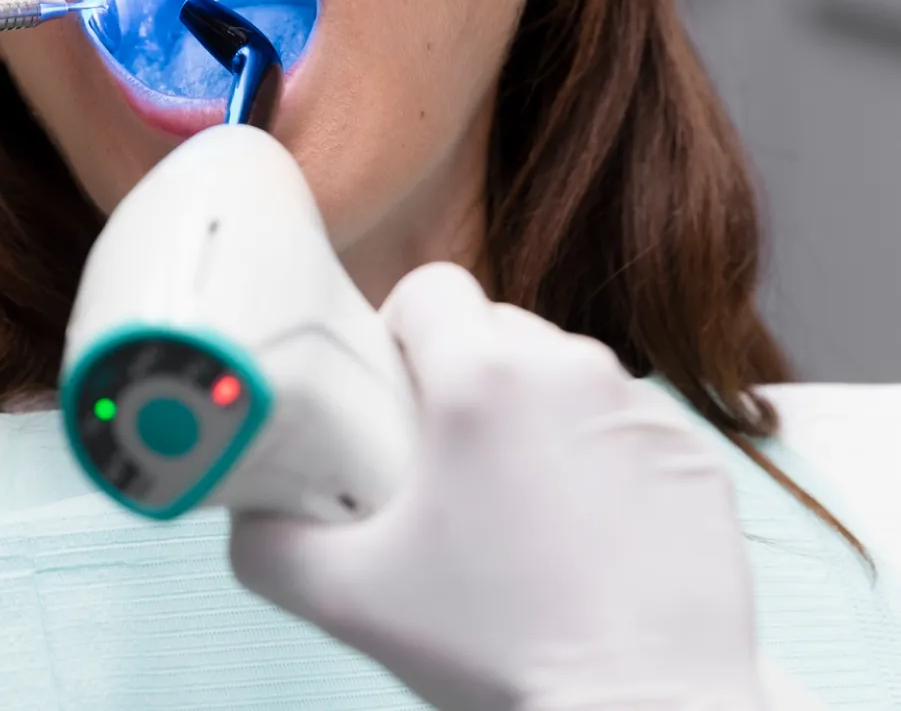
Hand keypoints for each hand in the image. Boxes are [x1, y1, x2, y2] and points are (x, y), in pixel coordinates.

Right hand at [230, 262, 765, 710]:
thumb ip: (268, 542)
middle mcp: (568, 367)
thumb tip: (243, 515)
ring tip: (523, 503)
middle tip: (449, 462)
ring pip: (565, 373)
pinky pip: (628, 425)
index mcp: (481, 376)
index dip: (400, 330)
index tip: (396, 394)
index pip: (430, 288)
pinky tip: (589, 531)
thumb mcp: (347, 599)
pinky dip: (601, 457)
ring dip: (536, 412)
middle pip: (497, 328)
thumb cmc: (496, 651)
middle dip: (467, 375)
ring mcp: (641, 409)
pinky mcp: (695, 455)